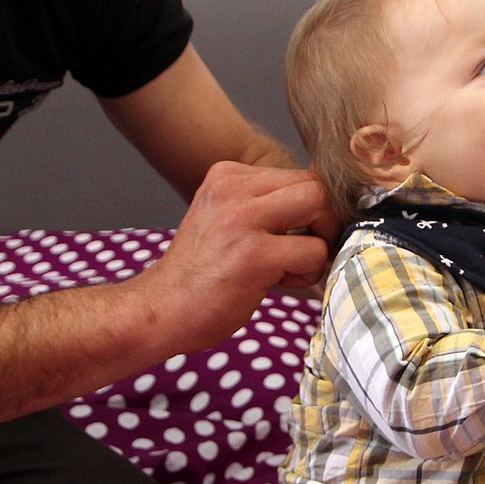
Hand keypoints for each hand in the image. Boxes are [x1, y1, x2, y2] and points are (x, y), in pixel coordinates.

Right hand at [147, 161, 329, 351]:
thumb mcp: (225, 218)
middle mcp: (232, 188)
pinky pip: (313, 252)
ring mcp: (242, 219)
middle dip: (323, 221)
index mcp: (226, 176)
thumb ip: (264, 204)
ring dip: (317, 245)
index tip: (299, 234)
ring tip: (288, 268)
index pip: (298, 174)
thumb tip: (325, 200)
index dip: (311, 208)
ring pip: (319, 209)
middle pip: (314, 185)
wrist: (159, 309)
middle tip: (304, 250)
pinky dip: (307, 273)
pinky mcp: (253, 254)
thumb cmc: (199, 273)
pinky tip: (275, 283)